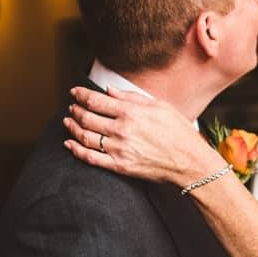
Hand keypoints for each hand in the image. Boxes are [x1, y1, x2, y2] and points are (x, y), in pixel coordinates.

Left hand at [64, 86, 221, 187]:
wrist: (189, 161)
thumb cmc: (178, 132)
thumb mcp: (159, 106)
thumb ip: (131, 97)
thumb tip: (109, 90)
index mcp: (131, 112)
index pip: (96, 101)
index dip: (81, 95)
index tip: (75, 92)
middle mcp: (121, 130)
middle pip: (86, 118)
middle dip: (75, 110)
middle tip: (72, 106)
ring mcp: (118, 149)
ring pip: (85, 137)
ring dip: (73, 128)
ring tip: (68, 122)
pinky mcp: (119, 166)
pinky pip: (90, 158)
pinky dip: (76, 150)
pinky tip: (69, 144)